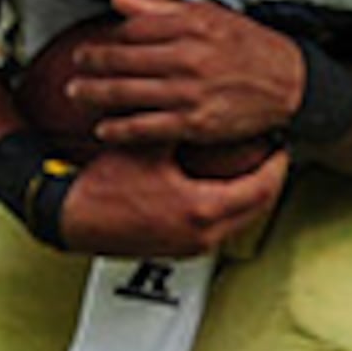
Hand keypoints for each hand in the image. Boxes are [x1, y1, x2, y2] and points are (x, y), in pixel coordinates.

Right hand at [51, 139, 290, 257]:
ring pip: (239, 221)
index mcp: (201, 209)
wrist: (72, 218)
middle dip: (269, 180)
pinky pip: (219, 229)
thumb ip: (176, 123)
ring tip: (252, 169)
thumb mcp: (147, 146)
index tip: (280, 146)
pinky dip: (228, 208)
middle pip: (257, 207)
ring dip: (249, 196)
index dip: (276, 164)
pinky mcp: (178, 250)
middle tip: (273, 157)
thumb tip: (197, 100)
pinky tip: (221, 190)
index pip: (261, 188)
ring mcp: (191, 247)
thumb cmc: (103, 188)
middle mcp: (202, 234)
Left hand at [56, 0, 306, 145]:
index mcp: (189, 27)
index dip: (107, 36)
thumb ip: (161, 8)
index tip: (92, 40)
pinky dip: (121, 129)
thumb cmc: (251, 47)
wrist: (289, 82)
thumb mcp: (210, 14)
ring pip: (128, 93)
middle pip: (123, 60)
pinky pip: (147, 127)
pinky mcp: (194, 123)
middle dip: (92, 63)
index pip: (133, 29)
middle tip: (77, 64)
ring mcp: (188, 93)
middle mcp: (186, 58)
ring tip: (77, 93)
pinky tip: (104, 129)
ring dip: (96, 94)